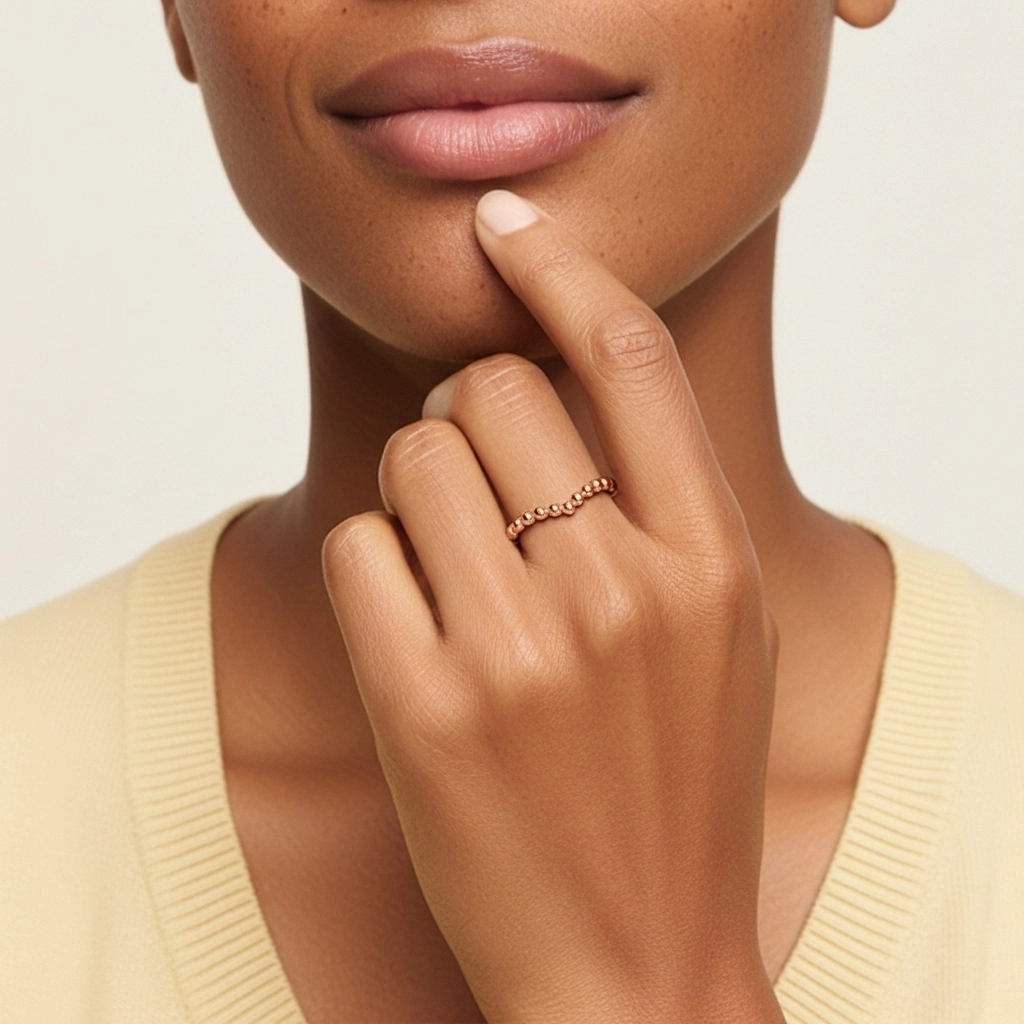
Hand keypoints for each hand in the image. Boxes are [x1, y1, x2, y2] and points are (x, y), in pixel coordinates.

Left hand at [322, 190, 782, 1023]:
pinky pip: (360, 549)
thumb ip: (666, 504)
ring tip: (450, 559)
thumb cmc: (678, 786)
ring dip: (415, 487)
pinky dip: (374, 564)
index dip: (561, 266)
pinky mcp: (424, 707)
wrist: (638, 959)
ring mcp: (520, 650)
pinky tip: (411, 623)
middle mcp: (622, 589)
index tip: (507, 223)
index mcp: (710, 560)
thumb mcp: (722, 635)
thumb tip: (559, 376)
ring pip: (413, 460)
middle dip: (465, 411)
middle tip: (469, 463)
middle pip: (492, 391)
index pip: (627, 355)